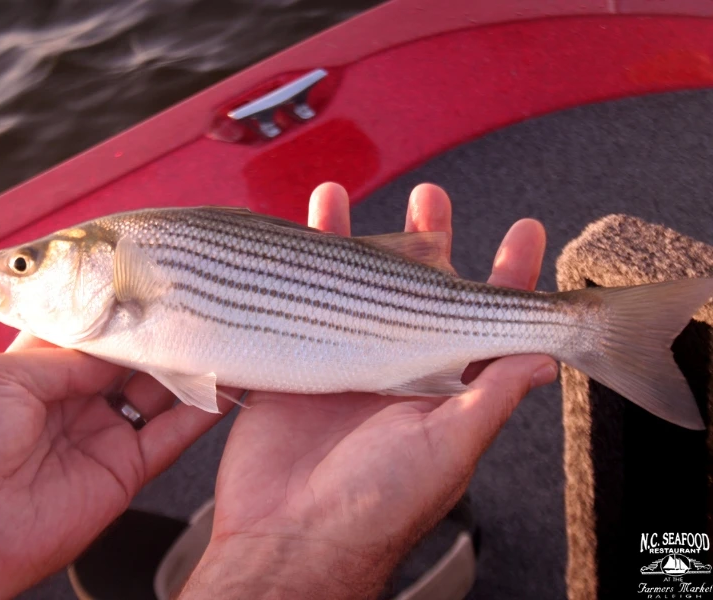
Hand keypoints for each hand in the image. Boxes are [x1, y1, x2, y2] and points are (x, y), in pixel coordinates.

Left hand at [0, 334, 228, 598]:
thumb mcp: (0, 376)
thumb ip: (66, 356)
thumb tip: (120, 341)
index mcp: (38, 372)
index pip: (91, 334)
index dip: (119, 311)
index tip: (151, 286)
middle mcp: (75, 400)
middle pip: (132, 361)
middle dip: (160, 335)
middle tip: (194, 308)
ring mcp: (104, 434)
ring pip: (160, 393)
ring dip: (189, 368)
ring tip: (220, 336)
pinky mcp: (127, 469)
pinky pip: (172, 436)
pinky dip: (203, 413)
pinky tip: (229, 386)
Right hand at [180, 183, 557, 599]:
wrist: (288, 537)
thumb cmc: (376, 504)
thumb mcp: (447, 449)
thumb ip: (491, 397)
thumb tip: (546, 358)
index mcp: (443, 386)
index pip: (487, 318)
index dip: (509, 275)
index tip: (524, 231)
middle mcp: (397, 367)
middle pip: (418, 288)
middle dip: (428, 239)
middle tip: (431, 197)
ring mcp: (345, 362)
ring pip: (355, 286)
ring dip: (356, 238)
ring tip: (345, 196)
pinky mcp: (296, 364)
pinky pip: (299, 303)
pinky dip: (300, 265)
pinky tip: (299, 231)